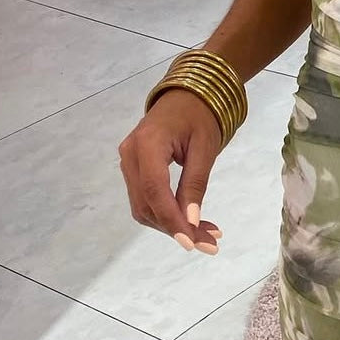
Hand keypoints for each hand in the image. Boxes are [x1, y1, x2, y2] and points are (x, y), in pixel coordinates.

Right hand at [118, 88, 224, 253]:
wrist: (186, 96)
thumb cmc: (200, 116)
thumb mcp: (205, 149)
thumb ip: (195, 184)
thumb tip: (190, 222)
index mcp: (147, 144)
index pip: (155, 190)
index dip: (171, 220)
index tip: (191, 243)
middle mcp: (130, 155)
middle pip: (147, 204)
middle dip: (176, 227)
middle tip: (211, 243)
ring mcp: (128, 162)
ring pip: (144, 206)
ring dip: (172, 224)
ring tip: (207, 235)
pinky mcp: (133, 169)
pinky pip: (146, 198)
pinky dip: (167, 213)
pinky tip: (191, 222)